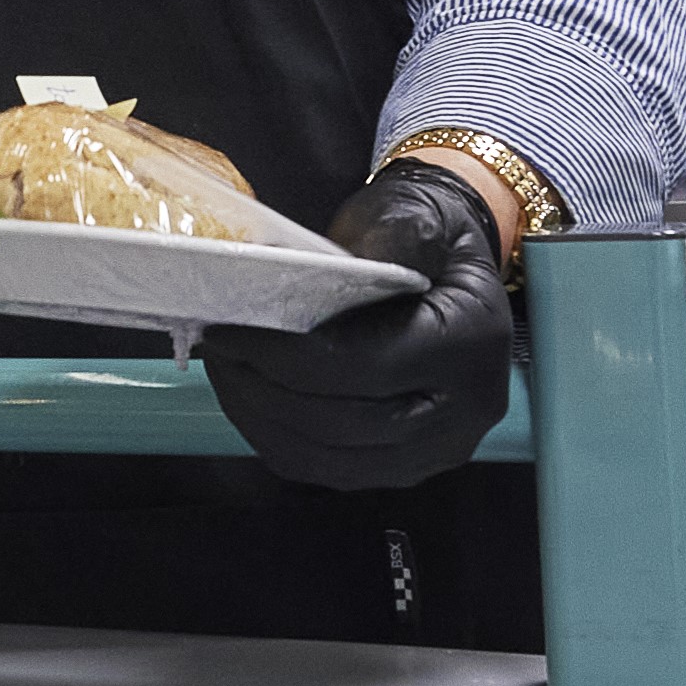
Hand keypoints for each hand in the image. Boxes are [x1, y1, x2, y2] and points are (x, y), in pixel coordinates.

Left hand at [200, 160, 512, 489]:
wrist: (447, 266)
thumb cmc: (422, 238)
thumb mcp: (413, 213)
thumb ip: (386, 237)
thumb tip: (319, 268)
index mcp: (469, 342)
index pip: (364, 367)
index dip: (285, 357)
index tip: (230, 333)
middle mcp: (465, 410)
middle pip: (341, 423)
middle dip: (262, 389)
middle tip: (216, 351)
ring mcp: (439, 448)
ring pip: (330, 459)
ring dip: (262, 420)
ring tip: (227, 373)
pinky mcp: (408, 466)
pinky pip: (331, 472)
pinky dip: (280, 441)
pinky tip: (252, 403)